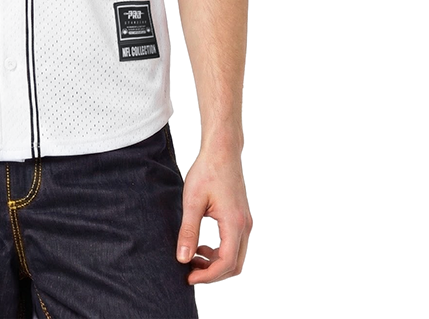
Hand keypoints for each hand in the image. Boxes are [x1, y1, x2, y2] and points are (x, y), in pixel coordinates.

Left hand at [175, 148, 252, 283]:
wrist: (222, 151)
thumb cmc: (206, 172)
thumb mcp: (192, 202)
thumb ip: (188, 231)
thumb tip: (182, 259)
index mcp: (234, 223)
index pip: (227, 263)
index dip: (208, 276)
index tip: (188, 277)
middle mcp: (245, 226)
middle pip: (235, 265)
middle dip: (212, 273)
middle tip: (189, 271)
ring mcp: (246, 222)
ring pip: (236, 257)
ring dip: (216, 263)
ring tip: (193, 257)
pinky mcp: (242, 218)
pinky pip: (235, 245)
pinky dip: (220, 252)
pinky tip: (202, 246)